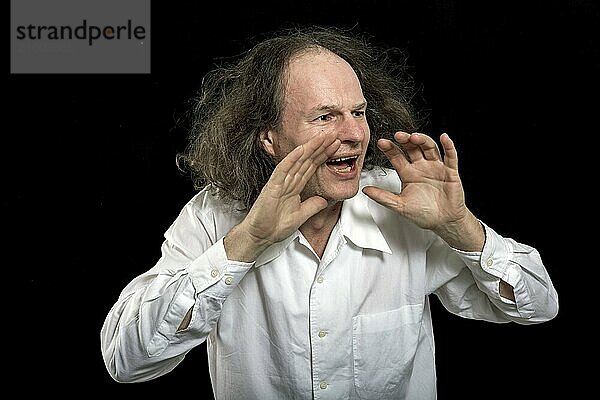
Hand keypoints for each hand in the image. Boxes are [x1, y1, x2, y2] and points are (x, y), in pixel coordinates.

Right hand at [225, 133, 340, 261]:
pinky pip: (283, 170)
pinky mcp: (272, 186)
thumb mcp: (300, 216)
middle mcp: (287, 181)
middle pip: (306, 160)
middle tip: (332, 135)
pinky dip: (292, 159)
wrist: (260, 236)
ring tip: (323, 137)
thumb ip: (312, 206)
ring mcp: (279, 182)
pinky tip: (301, 149)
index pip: (311, 167)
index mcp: (293, 187)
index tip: (335, 146)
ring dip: (310, 148)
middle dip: (320, 147)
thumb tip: (324, 200)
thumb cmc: (274, 226)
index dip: (323, 156)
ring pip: (297, 161)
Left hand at [363, 132, 483, 250]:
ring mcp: (435, 167)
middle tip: (398, 135)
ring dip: (422, 140)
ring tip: (414, 137)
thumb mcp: (399, 205)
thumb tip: (365, 190)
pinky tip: (444, 138)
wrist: (443, 222)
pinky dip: (448, 146)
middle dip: (405, 140)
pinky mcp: (450, 171)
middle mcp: (421, 167)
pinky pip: (450, 156)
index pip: (397, 156)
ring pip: (429, 148)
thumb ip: (383, 197)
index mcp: (408, 173)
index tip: (381, 143)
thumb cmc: (423, 213)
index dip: (390, 149)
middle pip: (412, 148)